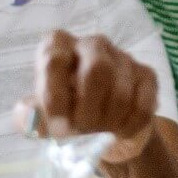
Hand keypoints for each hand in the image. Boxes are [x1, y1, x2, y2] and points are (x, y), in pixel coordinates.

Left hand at [14, 30, 157, 164]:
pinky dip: (129, 126)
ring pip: (122, 92)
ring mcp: (123, 57)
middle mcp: (92, 44)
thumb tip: (30, 117)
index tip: (59, 129)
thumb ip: (30, 117)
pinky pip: (143, 104)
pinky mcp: (147, 75)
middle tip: (83, 131)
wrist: (101, 125)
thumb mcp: (41, 117)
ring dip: (109, 122)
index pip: (55, 60)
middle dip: (89, 110)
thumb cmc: (65, 112)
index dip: (56, 97)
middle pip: (97, 70)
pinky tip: (119, 132)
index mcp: (59, 46)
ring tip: (99, 133)